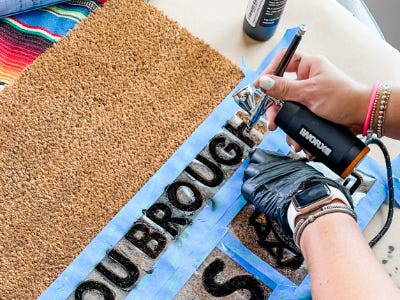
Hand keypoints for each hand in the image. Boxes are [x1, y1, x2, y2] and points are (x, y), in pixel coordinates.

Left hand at [241, 149, 324, 236]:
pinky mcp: (252, 190)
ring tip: (262, 191)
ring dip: (252, 183)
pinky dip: (251, 195)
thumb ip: (286, 166)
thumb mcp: (298, 167)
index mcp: (272, 158)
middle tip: (262, 182)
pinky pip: (245, 190)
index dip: (257, 162)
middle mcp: (262, 165)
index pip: (255, 154)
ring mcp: (256, 177)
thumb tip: (287, 169)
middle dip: (255, 173)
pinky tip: (259, 198)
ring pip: (247, 177)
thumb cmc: (307, 184)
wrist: (306, 198)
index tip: (259, 166)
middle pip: (250, 166)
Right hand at [254, 51, 370, 150]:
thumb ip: (284, 88)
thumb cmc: (344, 98)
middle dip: (274, 105)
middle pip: (280, 88)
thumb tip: (264, 82)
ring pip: (286, 105)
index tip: (260, 85)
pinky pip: (295, 116)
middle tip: (271, 116)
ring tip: (282, 130)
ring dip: (282, 119)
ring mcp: (308, 95)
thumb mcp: (309, 92)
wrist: (362, 116)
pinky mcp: (310, 109)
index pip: (283, 60)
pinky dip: (293, 127)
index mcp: (308, 65)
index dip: (269, 71)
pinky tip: (294, 136)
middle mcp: (306, 78)